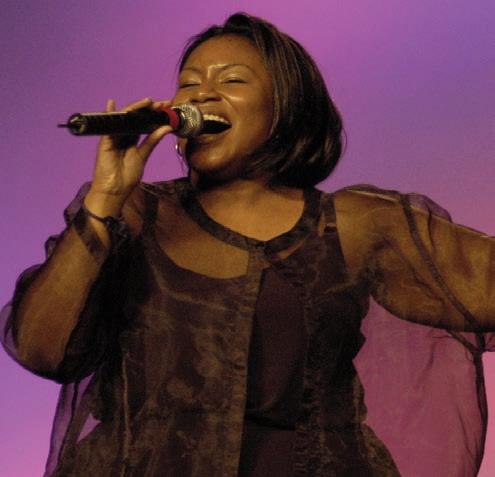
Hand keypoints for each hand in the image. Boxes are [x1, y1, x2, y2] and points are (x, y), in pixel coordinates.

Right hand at [86, 97, 172, 215]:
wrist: (115, 190)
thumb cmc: (127, 176)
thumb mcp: (143, 156)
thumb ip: (152, 141)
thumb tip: (166, 128)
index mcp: (132, 140)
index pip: (144, 123)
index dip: (155, 115)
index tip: (168, 108)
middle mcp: (123, 135)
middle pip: (135, 118)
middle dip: (149, 109)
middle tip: (163, 103)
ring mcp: (114, 137)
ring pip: (124, 118)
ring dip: (136, 109)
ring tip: (148, 102)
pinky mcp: (105, 141)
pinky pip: (108, 125)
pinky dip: (110, 114)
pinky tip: (112, 104)